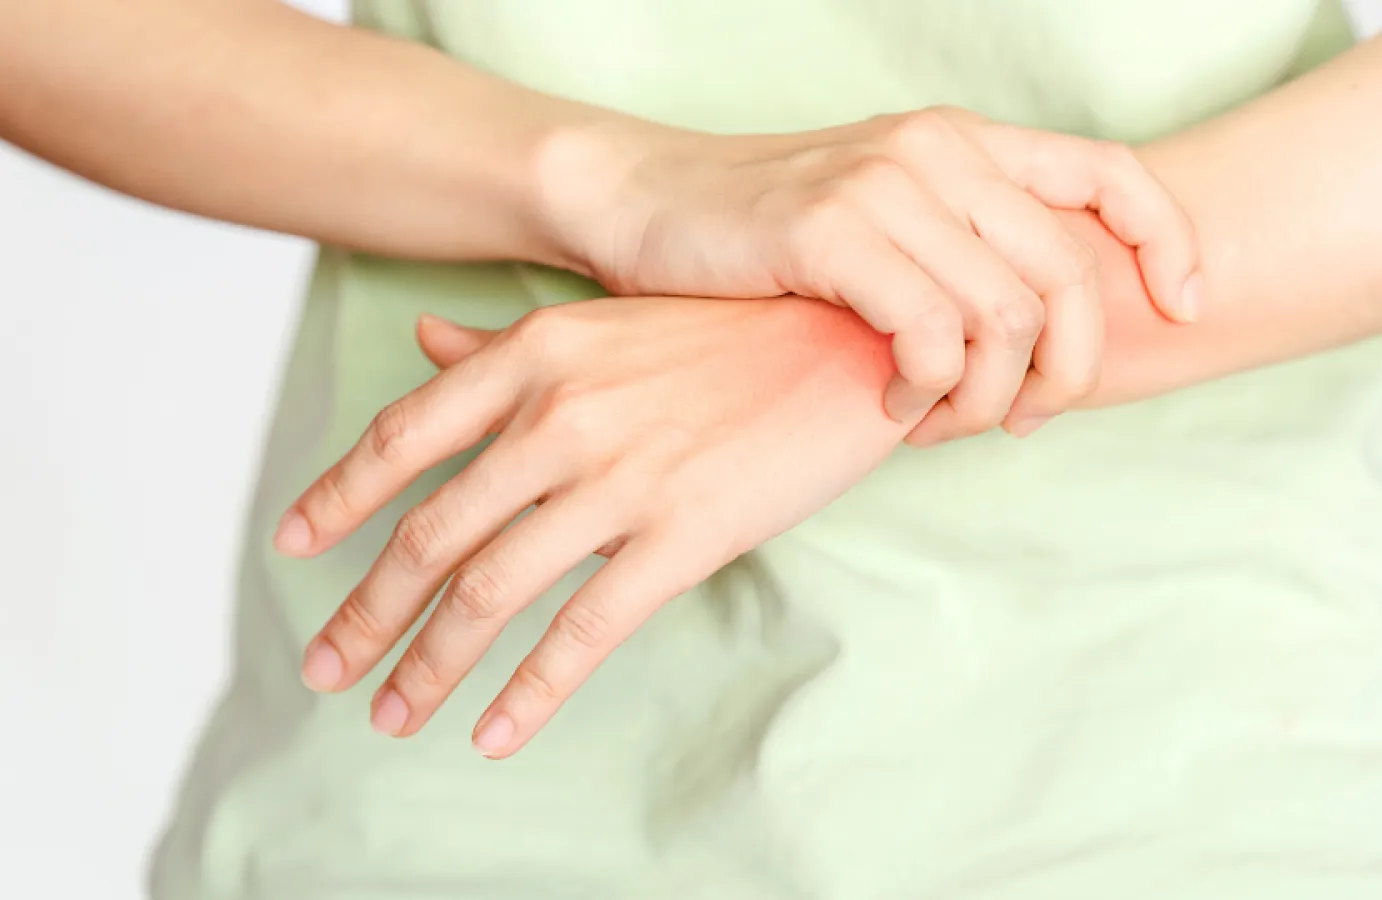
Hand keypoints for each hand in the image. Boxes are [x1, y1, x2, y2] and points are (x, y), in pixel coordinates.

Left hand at [278, 297, 905, 757]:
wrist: (858, 333)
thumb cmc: (736, 324)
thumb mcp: (610, 321)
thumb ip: (510, 345)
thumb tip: (427, 344)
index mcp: (535, 355)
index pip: (402, 437)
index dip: (337, 497)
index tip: (291, 546)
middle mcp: (559, 415)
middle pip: (429, 535)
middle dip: (366, 614)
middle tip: (325, 667)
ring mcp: (619, 478)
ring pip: (489, 593)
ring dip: (427, 667)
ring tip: (393, 715)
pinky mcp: (683, 536)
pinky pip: (584, 632)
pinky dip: (529, 692)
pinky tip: (492, 732)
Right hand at [537, 106, 1201, 442]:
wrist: (646, 200)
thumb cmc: (770, 239)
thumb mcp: (888, 229)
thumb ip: (967, 260)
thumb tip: (1048, 351)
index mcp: (966, 143)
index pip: (1112, 174)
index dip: (1168, 244)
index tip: (1181, 311)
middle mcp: (939, 150)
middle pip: (1070, 274)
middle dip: (1069, 372)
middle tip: (1020, 420)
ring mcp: (886, 184)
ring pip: (1009, 317)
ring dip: (988, 397)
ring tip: (938, 420)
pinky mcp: (832, 228)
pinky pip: (932, 332)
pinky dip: (926, 391)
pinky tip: (891, 406)